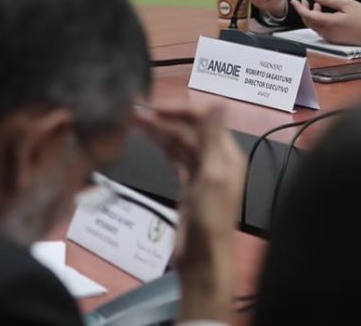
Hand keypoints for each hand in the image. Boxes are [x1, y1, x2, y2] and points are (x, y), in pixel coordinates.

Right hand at [132, 103, 245, 322]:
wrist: (202, 259)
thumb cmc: (210, 218)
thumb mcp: (211, 174)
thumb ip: (212, 137)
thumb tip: (219, 101)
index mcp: (227, 154)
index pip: (204, 121)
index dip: (180, 111)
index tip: (153, 108)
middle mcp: (216, 159)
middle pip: (189, 131)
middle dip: (164, 120)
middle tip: (133, 113)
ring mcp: (202, 173)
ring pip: (180, 144)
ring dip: (160, 133)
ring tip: (133, 122)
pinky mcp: (188, 186)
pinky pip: (176, 160)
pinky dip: (163, 149)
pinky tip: (149, 140)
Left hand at [291, 0, 360, 47]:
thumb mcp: (347, 4)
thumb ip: (329, 0)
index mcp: (328, 23)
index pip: (307, 15)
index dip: (299, 8)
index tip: (294, 1)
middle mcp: (327, 32)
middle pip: (308, 22)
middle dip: (304, 11)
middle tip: (303, 1)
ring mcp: (330, 37)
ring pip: (314, 26)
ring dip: (312, 15)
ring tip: (316, 4)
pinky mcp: (334, 39)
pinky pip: (321, 29)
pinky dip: (318, 21)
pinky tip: (324, 13)